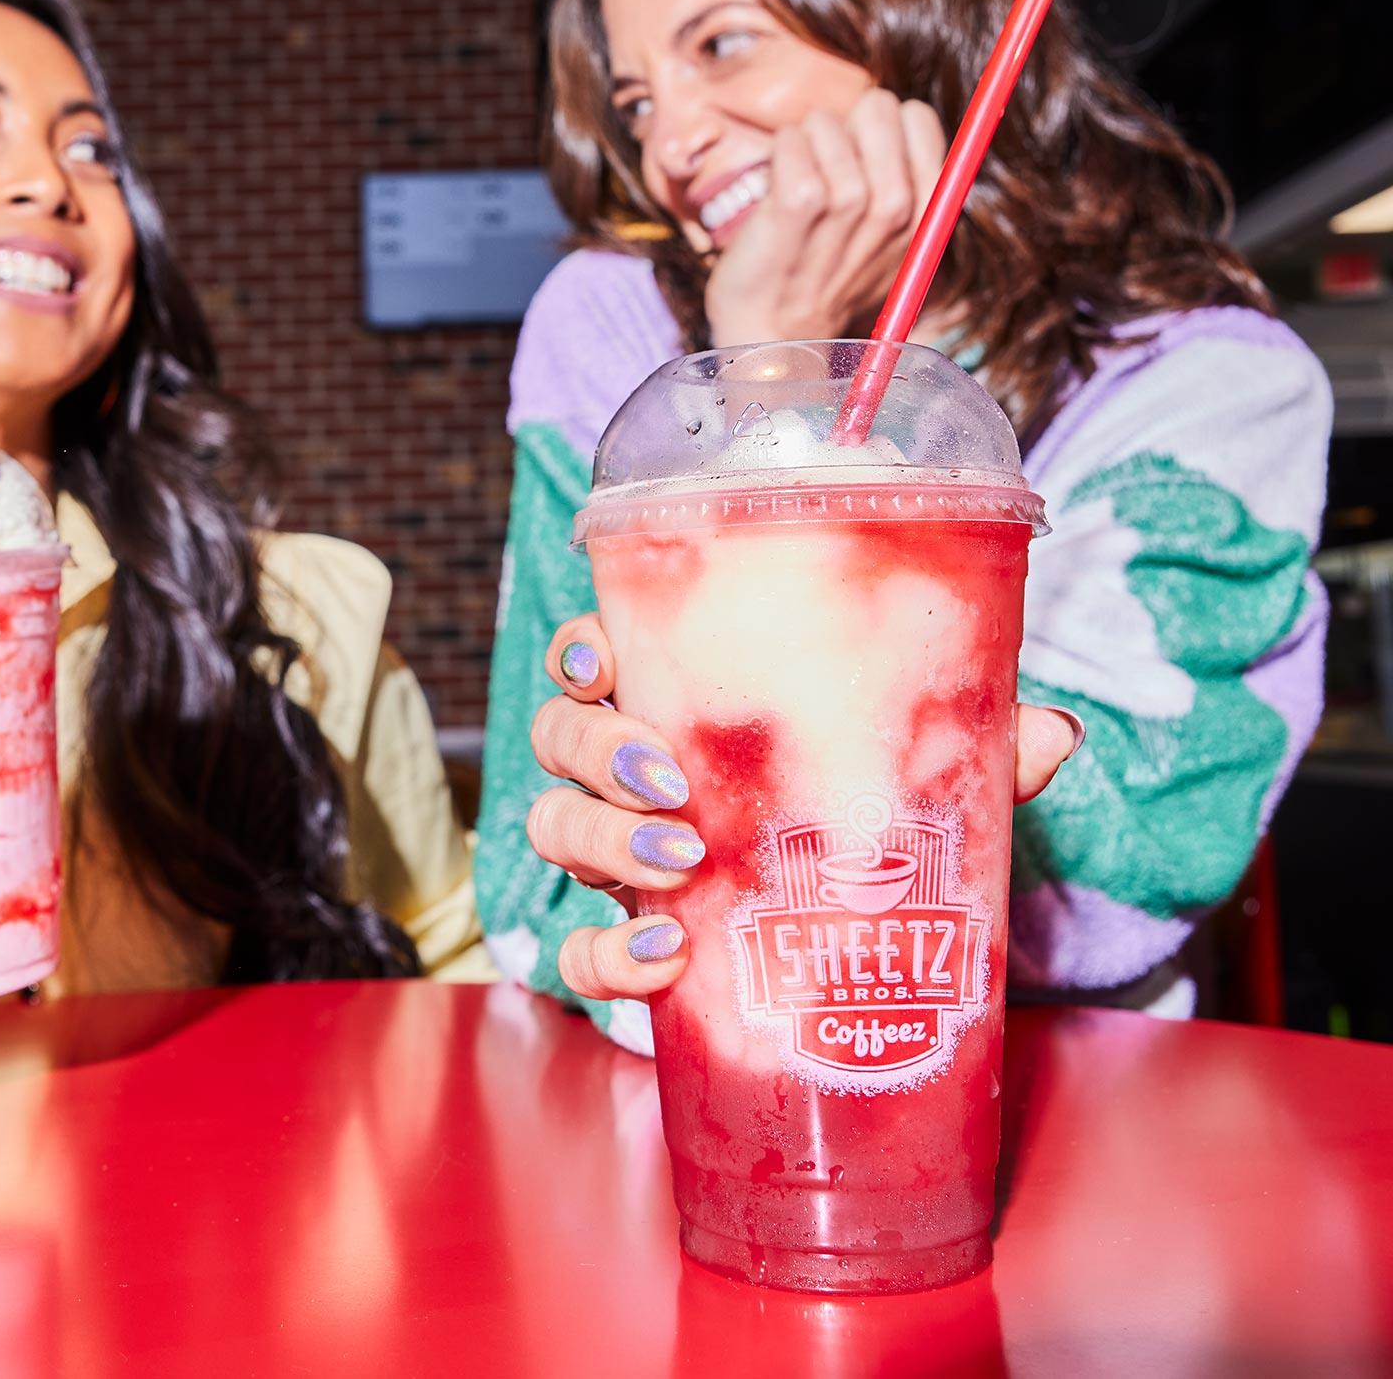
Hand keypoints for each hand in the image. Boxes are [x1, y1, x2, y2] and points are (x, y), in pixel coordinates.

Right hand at [526, 614, 1082, 1006]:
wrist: (859, 937)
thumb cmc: (860, 812)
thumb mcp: (913, 768)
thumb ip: (970, 744)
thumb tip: (1056, 732)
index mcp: (674, 705)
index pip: (591, 659)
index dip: (577, 653)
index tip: (601, 658)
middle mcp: (628, 775)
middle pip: (560, 740)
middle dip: (598, 752)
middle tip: (673, 783)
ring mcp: (621, 857)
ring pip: (553, 828)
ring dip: (601, 838)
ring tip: (677, 859)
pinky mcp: (631, 943)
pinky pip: (577, 953)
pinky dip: (604, 957)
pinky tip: (662, 957)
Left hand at [703, 90, 945, 348]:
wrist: (775, 337)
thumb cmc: (824, 280)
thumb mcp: (888, 243)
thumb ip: (904, 183)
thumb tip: (903, 115)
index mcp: (925, 211)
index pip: (917, 118)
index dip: (881, 126)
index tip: (860, 159)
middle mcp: (895, 206)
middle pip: (877, 107)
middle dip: (844, 128)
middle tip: (823, 173)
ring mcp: (848, 204)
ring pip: (825, 124)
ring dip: (803, 147)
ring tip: (797, 194)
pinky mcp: (797, 205)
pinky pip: (790, 141)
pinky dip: (778, 154)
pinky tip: (775, 191)